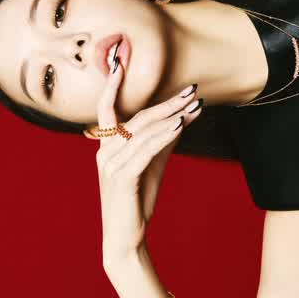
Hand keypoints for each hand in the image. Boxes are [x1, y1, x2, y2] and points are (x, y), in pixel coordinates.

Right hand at [94, 61, 202, 266]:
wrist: (126, 238)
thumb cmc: (138, 201)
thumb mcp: (153, 166)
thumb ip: (163, 142)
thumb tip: (182, 117)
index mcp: (107, 146)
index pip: (110, 108)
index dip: (114, 83)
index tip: (122, 59)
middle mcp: (104, 152)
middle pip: (136, 117)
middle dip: (166, 102)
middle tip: (192, 90)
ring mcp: (110, 164)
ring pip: (142, 131)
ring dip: (171, 116)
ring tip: (194, 105)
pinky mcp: (121, 178)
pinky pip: (145, 150)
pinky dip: (163, 136)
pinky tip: (180, 125)